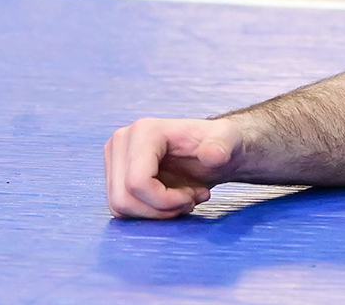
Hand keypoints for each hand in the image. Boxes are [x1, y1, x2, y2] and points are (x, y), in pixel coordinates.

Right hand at [104, 117, 241, 218]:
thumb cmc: (223, 144)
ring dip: (155, 212)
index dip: (165, 200)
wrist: (216, 151)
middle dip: (161, 209)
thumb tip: (213, 155)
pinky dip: (148, 212)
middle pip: (124, 199)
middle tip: (190, 201)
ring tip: (184, 199)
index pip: (137, 183)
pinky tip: (172, 201)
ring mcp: (114, 159)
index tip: (193, 197)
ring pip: (120, 207)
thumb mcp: (230, 140)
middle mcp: (121, 142)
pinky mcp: (114, 176)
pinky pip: (121, 209)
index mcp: (143, 131)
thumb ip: (223, 145)